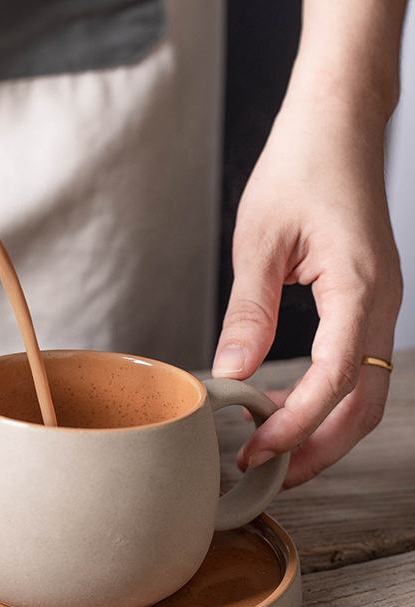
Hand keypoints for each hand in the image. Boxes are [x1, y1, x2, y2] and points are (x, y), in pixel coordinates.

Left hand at [213, 93, 402, 487]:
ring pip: (365, 390)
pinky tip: (285, 406)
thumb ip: (248, 313)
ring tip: (273, 452)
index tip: (256, 450)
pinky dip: (326, 398)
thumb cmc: (298, 168)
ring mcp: (381, 304)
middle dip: (318, 447)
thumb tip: (230, 374)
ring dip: (323, 429)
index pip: (337, 379)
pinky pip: (356, 365)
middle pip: (363, 402)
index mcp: (359, 288)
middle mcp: (382, 303)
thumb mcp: (259, 242)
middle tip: (269, 474)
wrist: (337, 124)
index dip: (296, 424)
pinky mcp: (367, 302)